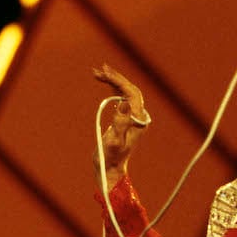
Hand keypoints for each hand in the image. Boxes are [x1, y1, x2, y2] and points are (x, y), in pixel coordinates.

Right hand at [92, 64, 151, 184]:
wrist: (110, 167)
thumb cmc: (111, 157)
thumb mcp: (114, 140)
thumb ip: (120, 123)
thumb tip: (124, 103)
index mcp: (139, 120)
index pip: (132, 93)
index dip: (119, 81)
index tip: (104, 74)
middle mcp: (139, 116)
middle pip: (130, 90)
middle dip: (116, 78)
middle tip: (100, 69)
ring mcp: (133, 117)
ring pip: (126, 92)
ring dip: (113, 81)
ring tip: (97, 72)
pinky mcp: (126, 118)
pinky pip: (121, 98)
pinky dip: (112, 89)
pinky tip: (104, 82)